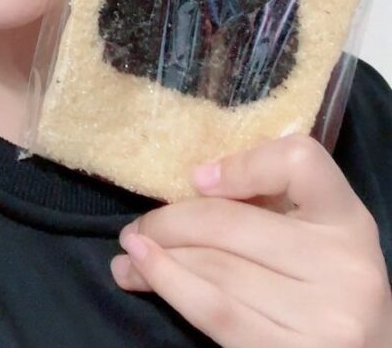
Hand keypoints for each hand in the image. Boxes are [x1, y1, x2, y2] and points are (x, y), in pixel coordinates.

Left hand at [111, 135, 391, 346]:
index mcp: (348, 219)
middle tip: (137, 227)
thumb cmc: (321, 288)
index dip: (242, 164)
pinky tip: (142, 271)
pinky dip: (169, 284)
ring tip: (129, 253)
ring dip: (159, 256)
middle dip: (170, 222)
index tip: (198, 179)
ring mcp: (323, 315)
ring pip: (216, 267)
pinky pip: (216, 310)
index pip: (300, 161)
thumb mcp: (313, 236)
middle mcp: (344, 264)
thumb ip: (273, 202)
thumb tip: (196, 181)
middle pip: (233, 222)